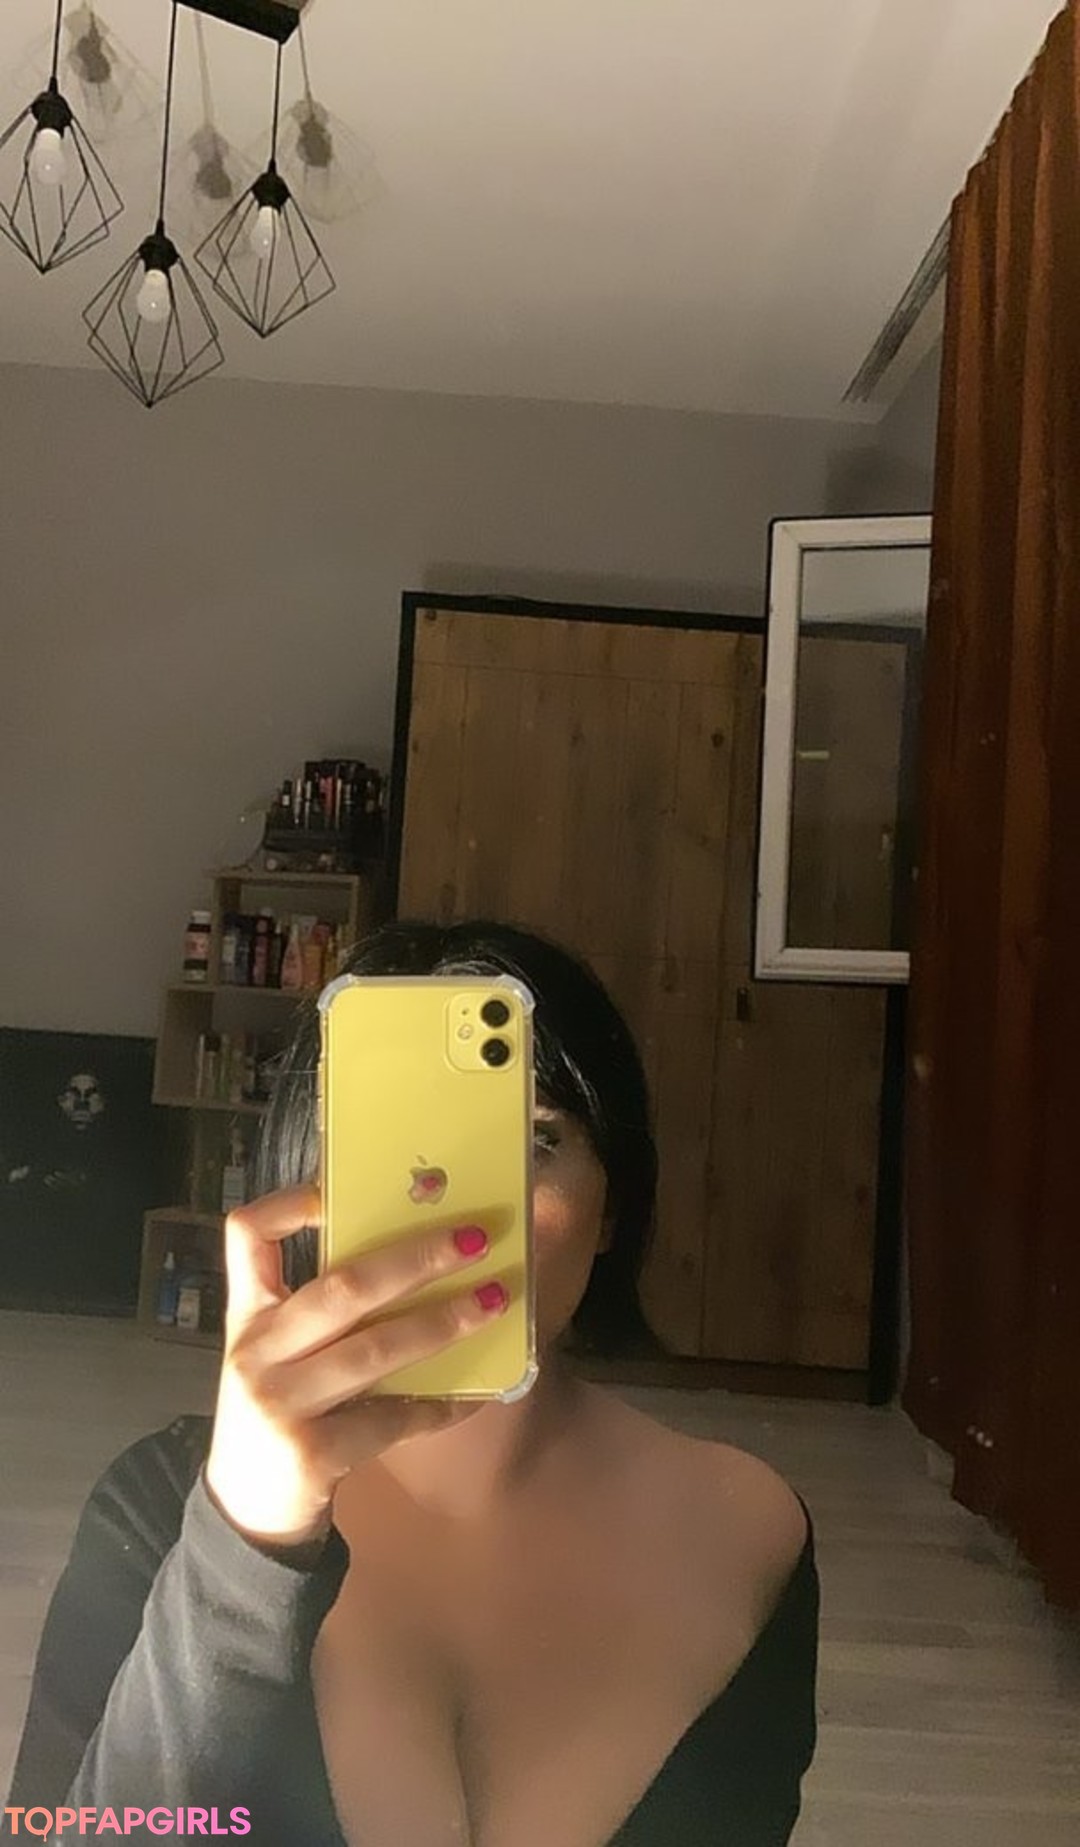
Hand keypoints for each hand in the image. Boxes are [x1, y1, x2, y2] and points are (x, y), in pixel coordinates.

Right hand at [205, 1185, 505, 1548]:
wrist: (245, 1510)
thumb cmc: (279, 1409)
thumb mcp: (278, 1352)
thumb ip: (320, 1313)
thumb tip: (419, 1257)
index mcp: (248, 1313)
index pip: (246, 1235)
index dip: (290, 1204)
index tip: (343, 1190)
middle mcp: (258, 1349)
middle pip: (343, 1287)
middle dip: (417, 1258)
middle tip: (474, 1237)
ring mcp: (281, 1402)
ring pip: (375, 1350)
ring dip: (444, 1323)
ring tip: (495, 1300)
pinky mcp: (312, 1452)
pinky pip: (392, 1418)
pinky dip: (439, 1404)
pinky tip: (476, 1393)